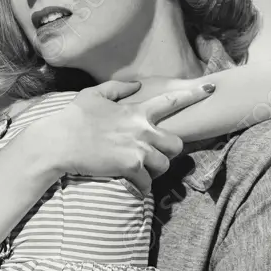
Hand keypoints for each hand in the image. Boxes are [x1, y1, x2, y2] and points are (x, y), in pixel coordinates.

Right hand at [39, 79, 212, 193]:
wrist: (59, 142)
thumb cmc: (74, 118)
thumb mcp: (94, 95)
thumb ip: (118, 88)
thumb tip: (136, 83)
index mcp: (136, 111)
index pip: (171, 100)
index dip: (193, 94)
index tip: (211, 88)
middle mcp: (142, 129)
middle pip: (176, 144)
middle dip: (168, 151)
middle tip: (154, 154)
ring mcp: (137, 149)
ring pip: (164, 165)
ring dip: (154, 170)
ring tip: (140, 170)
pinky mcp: (130, 167)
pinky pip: (147, 182)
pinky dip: (140, 186)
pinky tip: (131, 185)